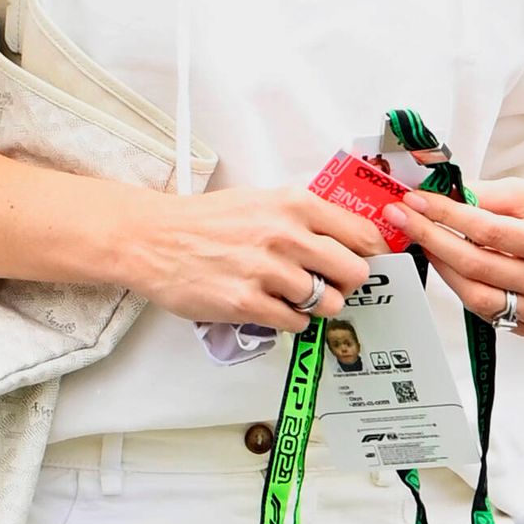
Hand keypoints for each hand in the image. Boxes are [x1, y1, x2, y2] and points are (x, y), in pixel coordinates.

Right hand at [116, 184, 385, 332]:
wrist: (153, 238)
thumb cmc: (206, 221)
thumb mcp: (262, 201)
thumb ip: (305, 217)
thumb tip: (349, 239)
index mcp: (294, 205)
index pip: (362, 234)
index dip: (370, 254)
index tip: (365, 262)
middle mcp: (285, 235)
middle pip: (354, 272)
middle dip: (345, 283)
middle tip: (327, 283)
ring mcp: (266, 271)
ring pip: (327, 303)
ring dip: (316, 305)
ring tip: (293, 296)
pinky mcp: (246, 303)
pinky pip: (295, 323)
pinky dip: (291, 320)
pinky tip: (273, 307)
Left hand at [395, 175, 523, 336]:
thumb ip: (484, 194)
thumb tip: (437, 194)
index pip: (488, 231)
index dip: (446, 215)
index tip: (416, 201)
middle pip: (476, 266)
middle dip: (432, 239)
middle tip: (404, 218)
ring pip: (475, 296)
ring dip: (442, 267)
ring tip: (424, 241)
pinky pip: (485, 312)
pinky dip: (462, 288)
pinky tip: (451, 265)